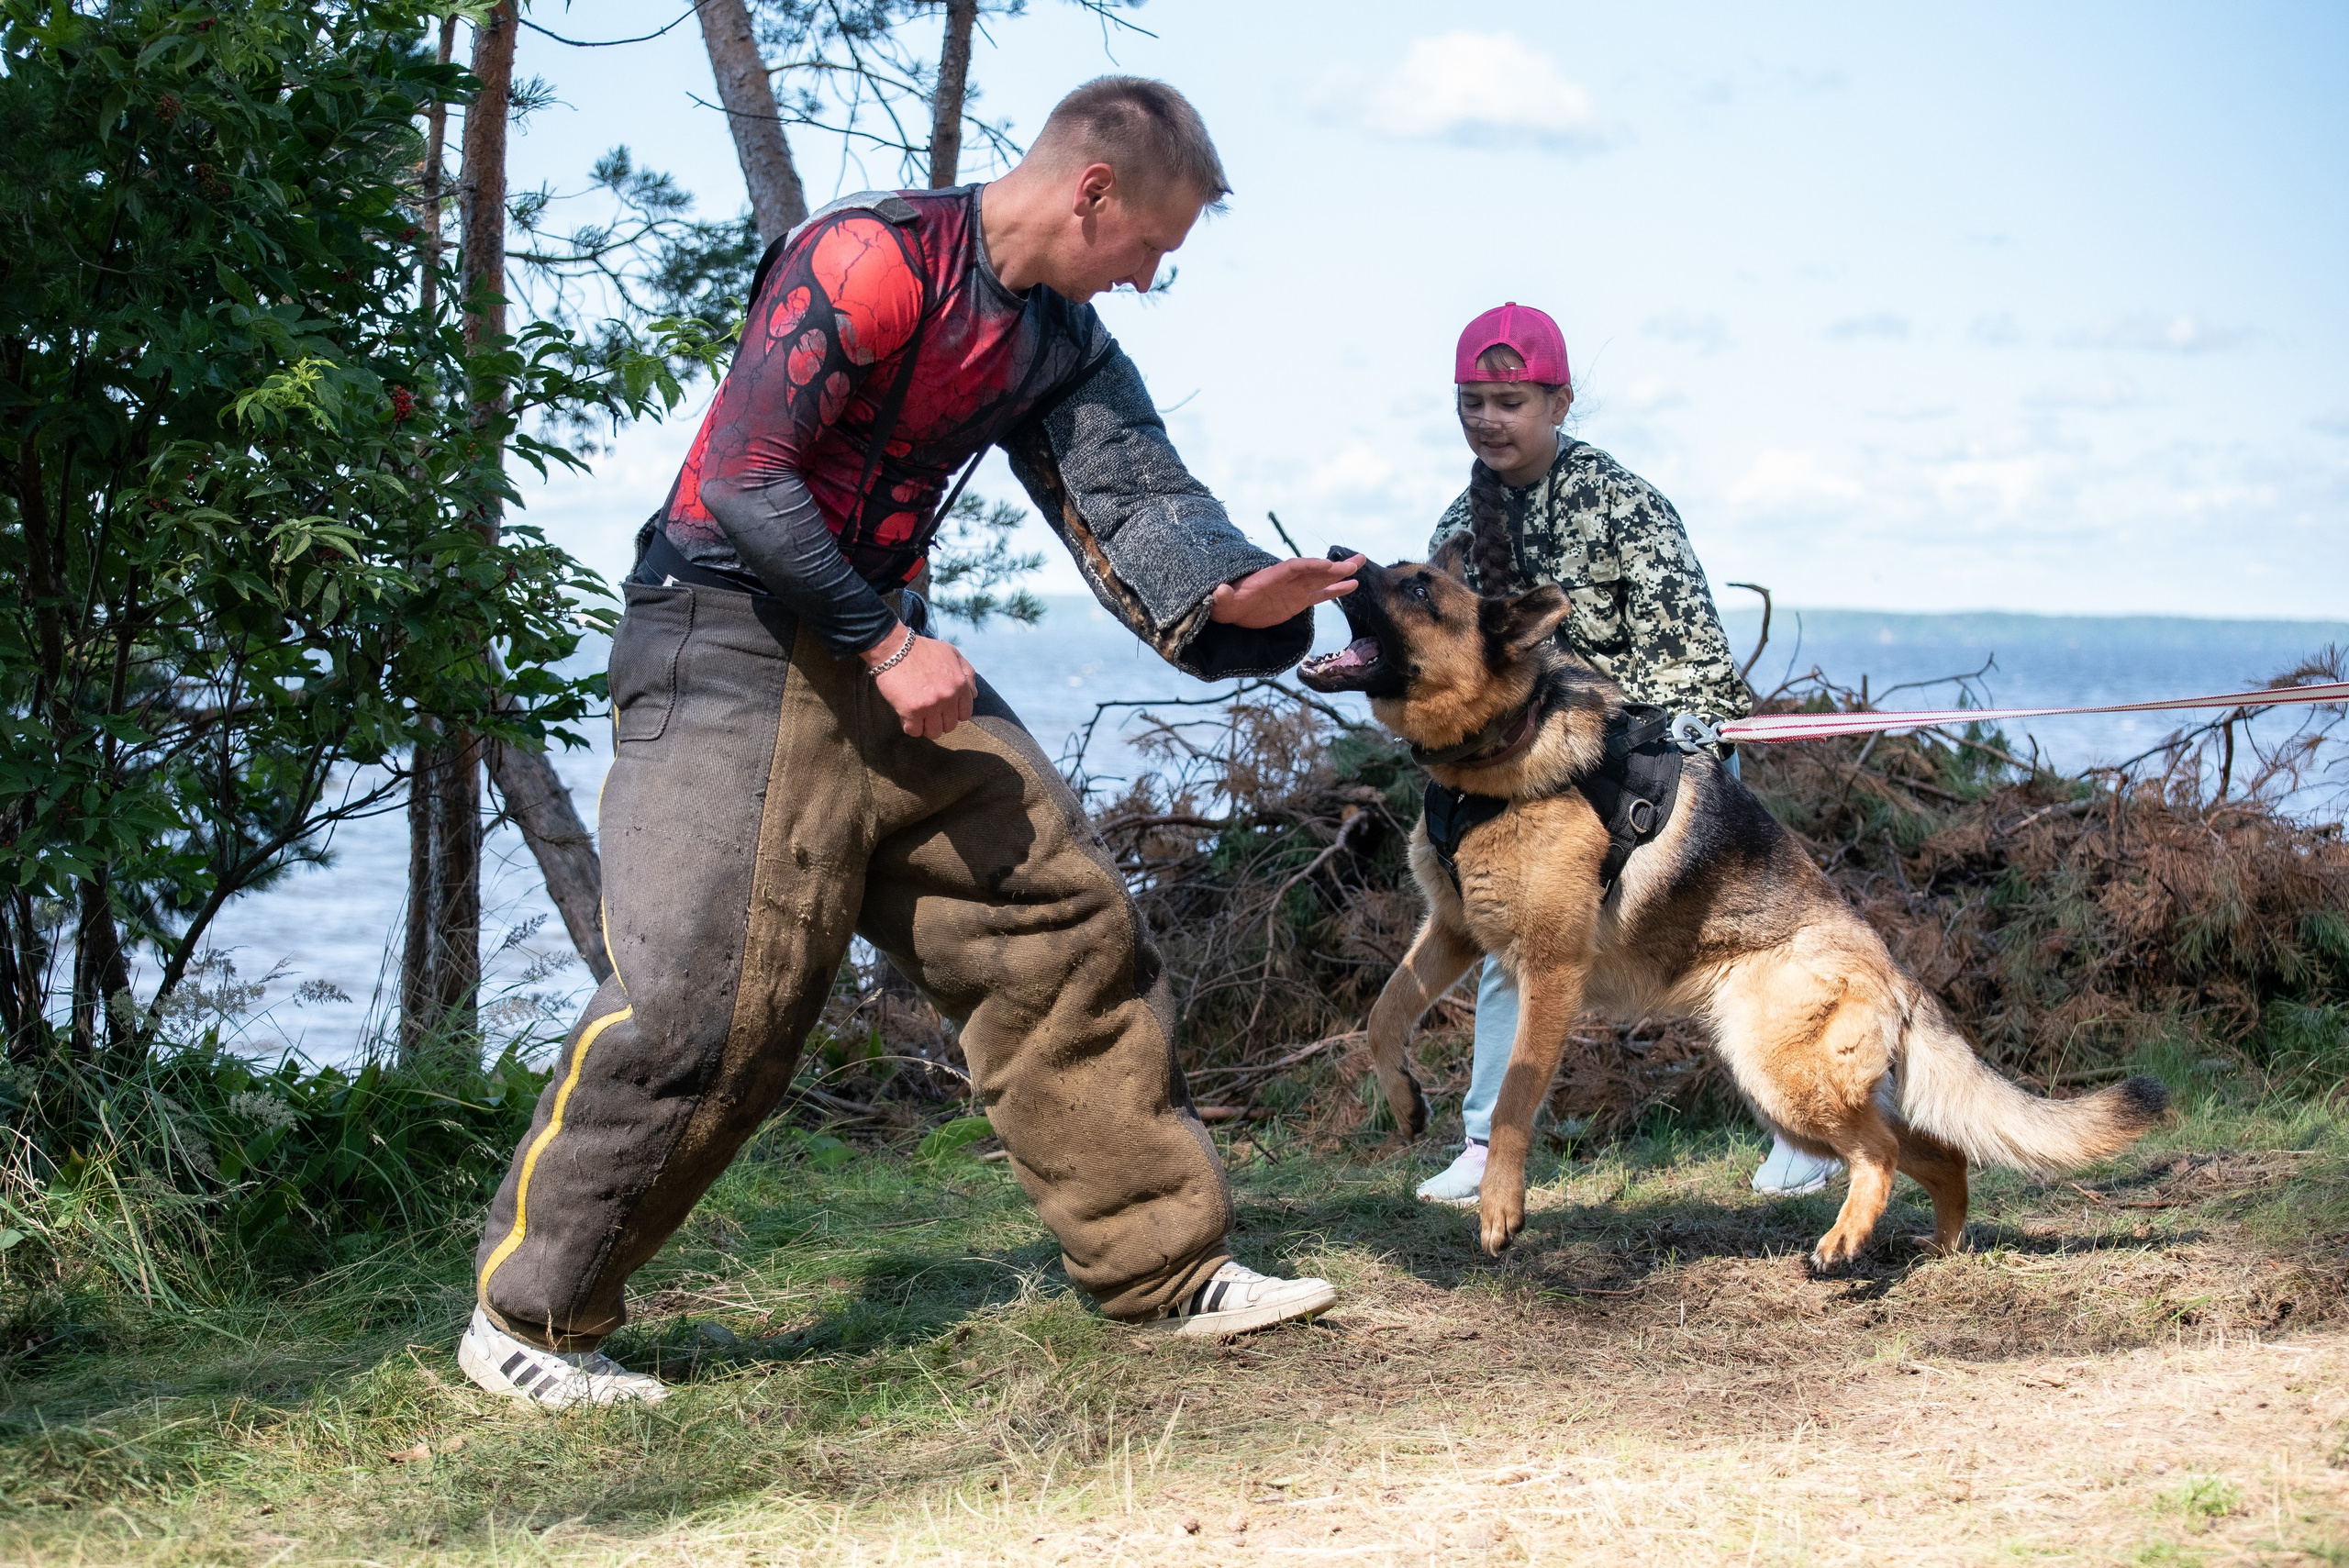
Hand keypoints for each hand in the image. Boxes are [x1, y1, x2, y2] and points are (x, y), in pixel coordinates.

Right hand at [863, 623, 976, 738]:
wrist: (894, 648)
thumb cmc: (922, 649)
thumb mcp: (952, 653)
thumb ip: (967, 673)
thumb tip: (975, 695)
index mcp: (959, 684)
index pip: (965, 714)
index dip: (953, 713)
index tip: (942, 708)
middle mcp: (948, 697)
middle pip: (949, 725)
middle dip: (939, 720)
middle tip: (928, 711)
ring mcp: (930, 705)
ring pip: (934, 732)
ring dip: (926, 726)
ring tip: (918, 716)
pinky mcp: (911, 711)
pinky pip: (914, 731)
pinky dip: (910, 726)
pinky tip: (906, 715)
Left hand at [1209, 554, 1363, 627]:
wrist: (1231, 609)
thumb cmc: (1225, 605)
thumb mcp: (1221, 602)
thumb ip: (1223, 596)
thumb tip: (1219, 592)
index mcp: (1269, 577)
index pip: (1293, 568)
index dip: (1310, 566)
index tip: (1327, 565)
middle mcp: (1285, 581)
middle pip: (1313, 570)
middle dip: (1333, 567)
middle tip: (1356, 561)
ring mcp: (1294, 589)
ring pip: (1321, 579)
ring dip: (1340, 573)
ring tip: (1360, 565)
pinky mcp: (1297, 601)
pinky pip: (1320, 594)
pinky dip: (1335, 590)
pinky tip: (1352, 586)